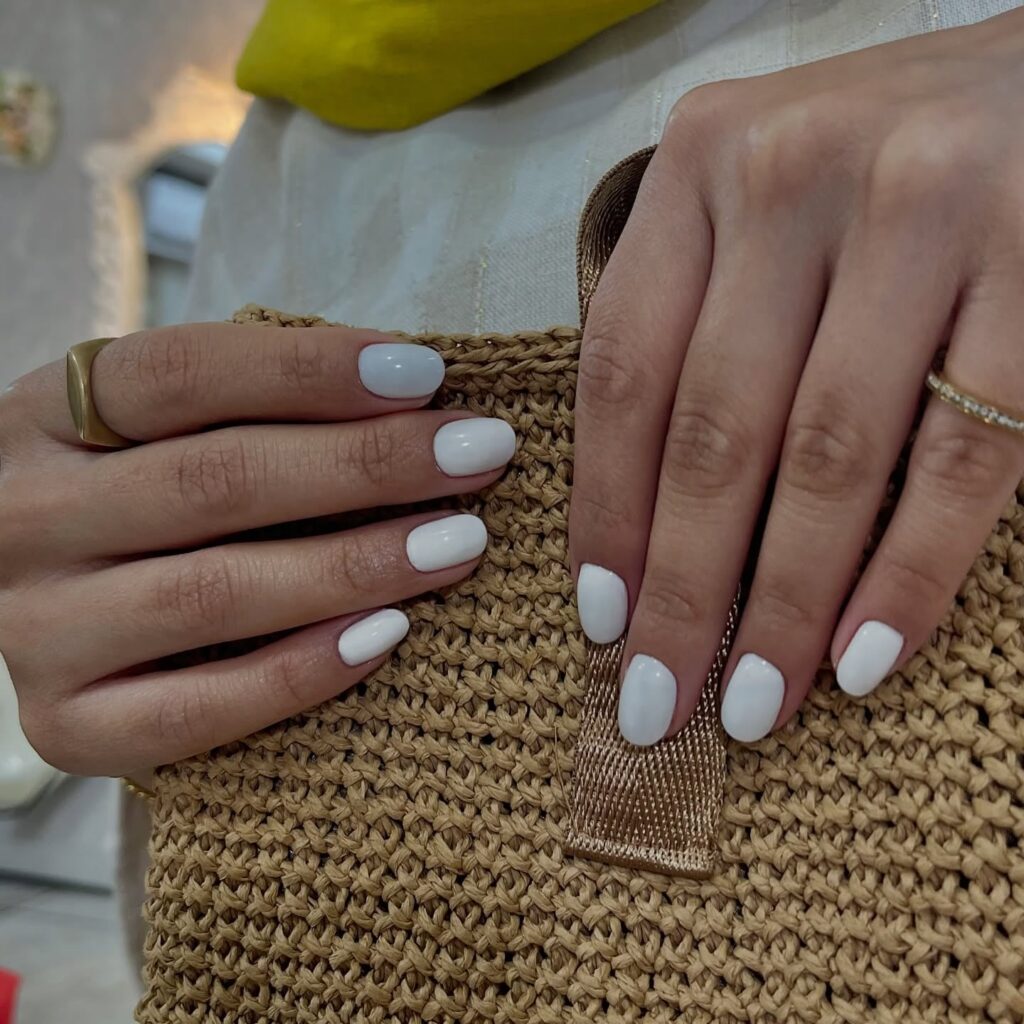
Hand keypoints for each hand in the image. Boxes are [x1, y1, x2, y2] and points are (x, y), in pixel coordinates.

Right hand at [0, 322, 514, 774]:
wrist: (50, 607)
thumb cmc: (145, 497)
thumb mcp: (164, 431)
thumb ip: (253, 409)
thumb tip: (413, 395)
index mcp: (45, 416)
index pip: (178, 376)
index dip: (309, 370)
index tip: (427, 375)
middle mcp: (24, 518)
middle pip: (213, 482)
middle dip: (367, 465)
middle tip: (478, 453)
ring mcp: (36, 631)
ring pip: (215, 594)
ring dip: (356, 565)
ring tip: (460, 542)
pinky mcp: (66, 726)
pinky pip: (196, 712)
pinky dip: (302, 673)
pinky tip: (389, 634)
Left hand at [571, 9, 1023, 744]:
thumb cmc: (873, 173)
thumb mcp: (756, 217)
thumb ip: (698, 330)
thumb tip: (645, 533)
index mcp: (701, 162)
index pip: (622, 372)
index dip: (605, 512)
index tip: (599, 621)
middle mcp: (793, 175)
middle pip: (713, 430)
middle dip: (682, 589)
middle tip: (653, 703)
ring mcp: (920, 210)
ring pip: (828, 455)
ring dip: (782, 602)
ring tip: (749, 707)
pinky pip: (962, 454)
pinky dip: (908, 570)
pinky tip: (862, 658)